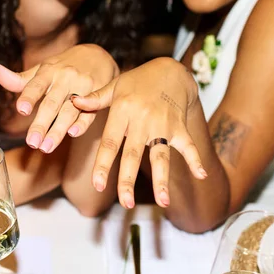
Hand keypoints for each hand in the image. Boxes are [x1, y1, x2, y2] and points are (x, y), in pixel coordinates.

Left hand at [0, 44, 118, 152]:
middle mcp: (66, 79)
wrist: (99, 56)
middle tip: (32, 143)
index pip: (37, 85)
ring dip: (58, 130)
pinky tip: (73, 134)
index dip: (29, 97)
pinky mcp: (98, 97)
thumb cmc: (64, 66)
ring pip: (70, 111)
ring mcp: (83, 88)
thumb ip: (19, 79)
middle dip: (42, 124)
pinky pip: (90, 113)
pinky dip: (82, 123)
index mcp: (49, 71)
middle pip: (52, 103)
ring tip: (46, 148)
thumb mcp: (43, 69)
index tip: (21, 110)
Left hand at [73, 57, 206, 208]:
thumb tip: (73, 102)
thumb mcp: (114, 86)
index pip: (110, 142)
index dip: (103, 164)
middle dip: (129, 180)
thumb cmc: (137, 82)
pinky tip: (200, 175)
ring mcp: (163, 125)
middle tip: (125, 203)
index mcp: (122, 111)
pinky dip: (195, 159)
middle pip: (133, 154)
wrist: (170, 70)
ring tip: (164, 202)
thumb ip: (94, 100)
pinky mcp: (180, 127)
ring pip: (160, 156)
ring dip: (162, 179)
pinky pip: (188, 145)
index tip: (98, 185)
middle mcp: (142, 120)